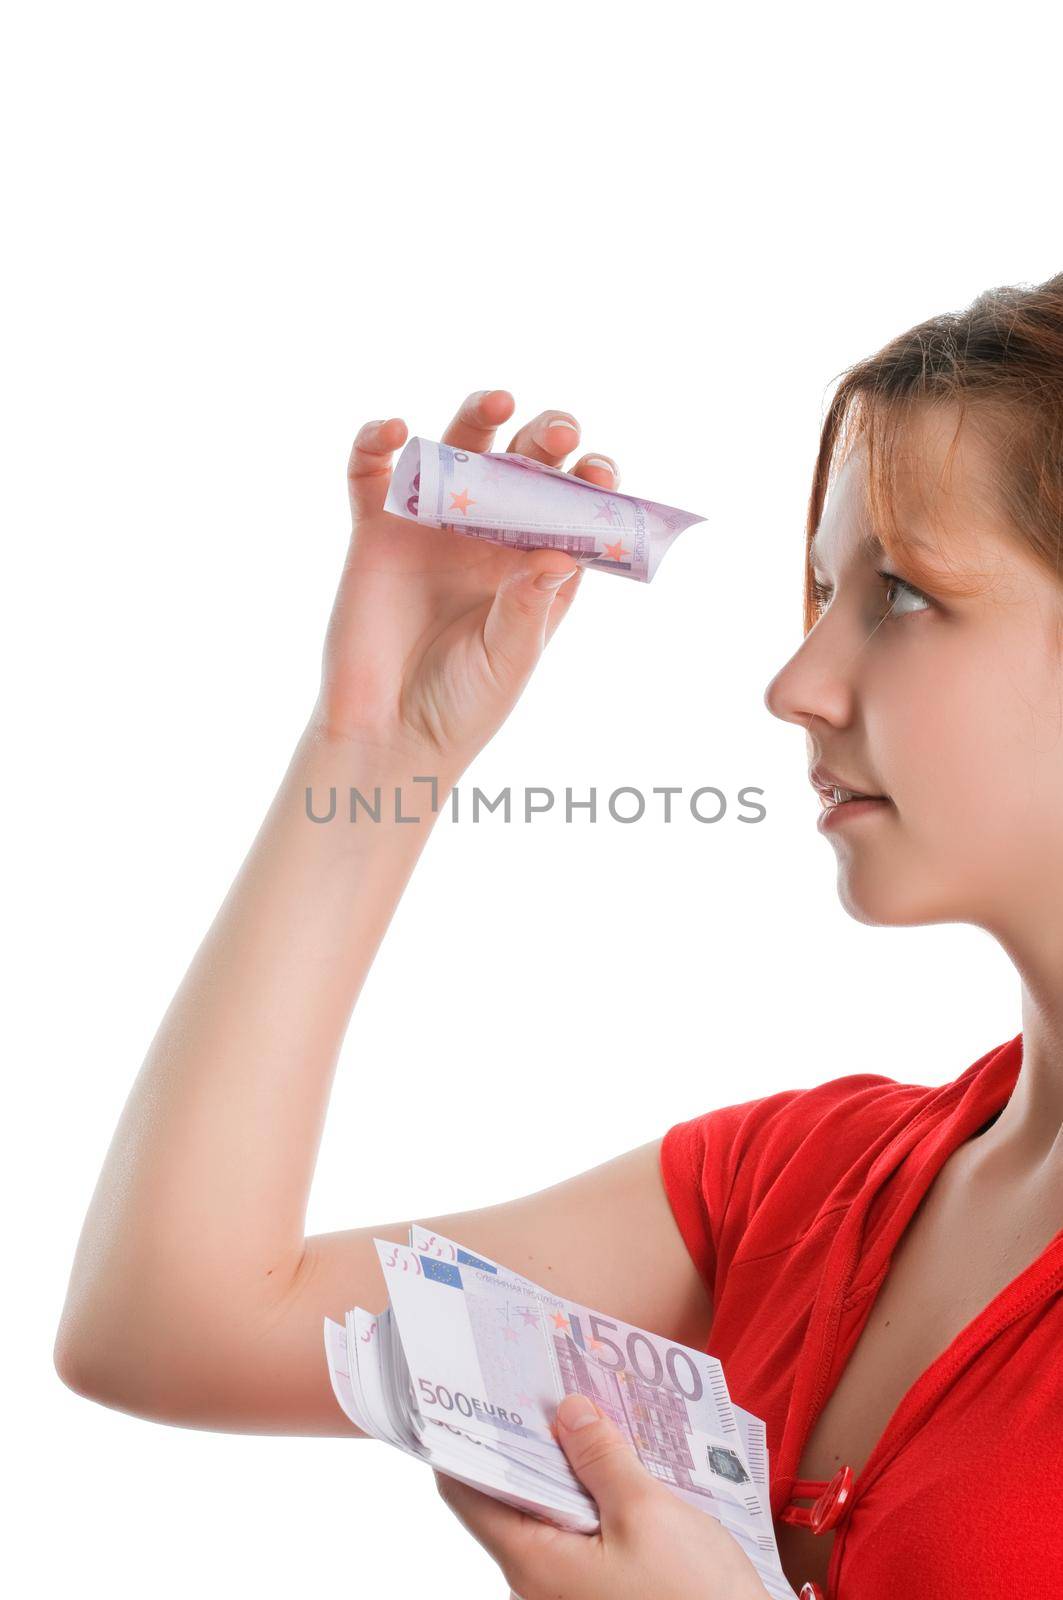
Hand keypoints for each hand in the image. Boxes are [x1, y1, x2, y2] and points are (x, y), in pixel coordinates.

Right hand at [312, 390, 618, 773]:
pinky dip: (376, 442)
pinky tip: (392, 428)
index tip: (600, 473)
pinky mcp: (376, 532)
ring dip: (477, 416)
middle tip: (558, 432)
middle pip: (521, 465)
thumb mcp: (509, 661)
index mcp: (534, 565)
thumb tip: (559, 552)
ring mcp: (432, 528)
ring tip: (497, 398)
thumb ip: (529, 608)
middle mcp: (487, 536)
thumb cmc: (462, 706)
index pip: (570, 508)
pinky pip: (372, 474)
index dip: (588, 484)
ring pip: (457, 449)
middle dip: (544, 439)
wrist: (387, 735)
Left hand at [434, 1393, 771, 1599]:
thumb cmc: (693, 1598)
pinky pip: (581, 1535)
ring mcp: (567, 1593)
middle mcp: (537, 1583)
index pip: (467, 1493)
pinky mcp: (598, 1593)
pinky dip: (592, 1497)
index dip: (468, 1437)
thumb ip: (602, 1458)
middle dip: (530, 1440)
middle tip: (545, 1384)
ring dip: (568, 1467)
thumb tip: (568, 1413)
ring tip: (587, 1411)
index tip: (478, 1388)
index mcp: (532, 1563)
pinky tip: (617, 1462)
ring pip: (550, 1515)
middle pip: (511, 1498)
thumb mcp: (647, 1514)